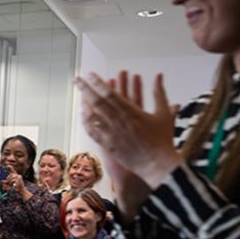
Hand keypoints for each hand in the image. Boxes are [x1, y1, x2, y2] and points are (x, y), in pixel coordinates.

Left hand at [2, 168, 25, 197]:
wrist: (21, 191)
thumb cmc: (16, 187)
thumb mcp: (11, 184)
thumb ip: (7, 182)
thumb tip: (3, 181)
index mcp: (17, 176)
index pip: (14, 171)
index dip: (11, 168)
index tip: (8, 166)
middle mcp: (18, 176)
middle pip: (11, 174)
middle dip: (8, 178)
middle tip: (7, 182)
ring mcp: (19, 178)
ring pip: (11, 178)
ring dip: (9, 182)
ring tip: (11, 185)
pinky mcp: (18, 180)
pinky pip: (12, 180)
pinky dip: (11, 183)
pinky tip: (13, 185)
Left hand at [77, 71, 182, 188]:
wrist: (157, 164)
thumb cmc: (162, 140)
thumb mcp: (163, 113)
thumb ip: (159, 92)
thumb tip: (159, 76)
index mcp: (131, 112)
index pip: (110, 93)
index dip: (98, 82)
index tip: (90, 75)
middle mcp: (118, 122)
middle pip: (97, 101)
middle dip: (85, 88)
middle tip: (76, 80)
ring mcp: (111, 134)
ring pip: (92, 116)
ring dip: (83, 105)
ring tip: (79, 97)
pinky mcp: (108, 145)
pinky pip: (92, 132)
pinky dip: (85, 123)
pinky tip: (83, 116)